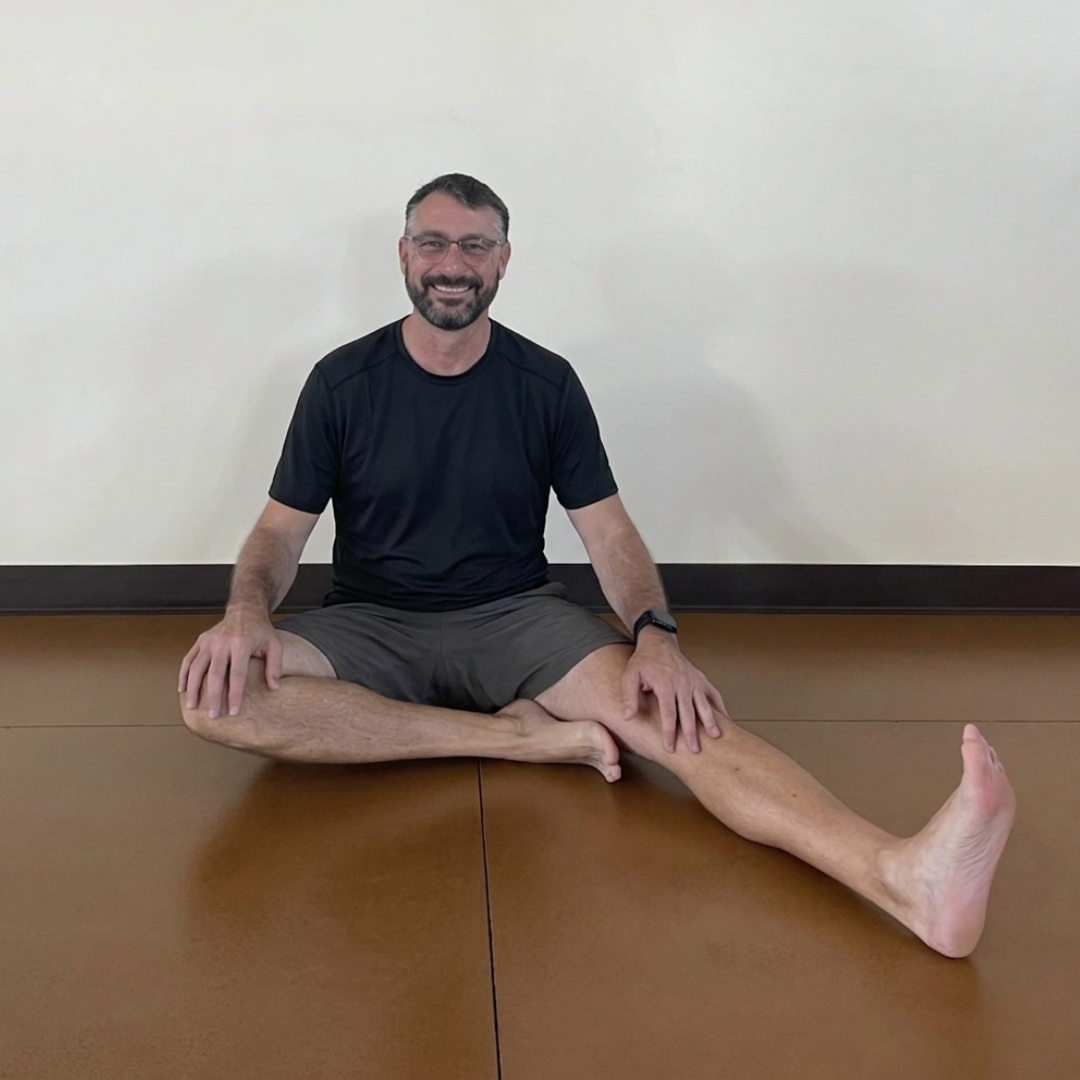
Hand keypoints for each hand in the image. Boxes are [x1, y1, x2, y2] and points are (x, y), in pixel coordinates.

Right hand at [178, 606, 283, 719]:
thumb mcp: (274, 645)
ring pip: (196, 667)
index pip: (237, 674)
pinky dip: (183, 674)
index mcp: (241, 644)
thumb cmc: (260, 631)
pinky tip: (182, 688)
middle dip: (213, 696)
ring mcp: (209, 641)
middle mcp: (222, 642)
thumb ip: (275, 666)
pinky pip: (188, 659)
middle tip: (212, 715)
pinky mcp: (200, 641)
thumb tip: (274, 687)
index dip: (235, 694)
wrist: (245, 611)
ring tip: (191, 706)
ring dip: (193, 688)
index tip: (233, 711)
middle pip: (214, 673)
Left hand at [621, 631, 727, 752]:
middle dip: (691, 733)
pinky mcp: (701, 679)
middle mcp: (682, 683)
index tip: (670, 747)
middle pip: (688, 712)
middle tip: (694, 750)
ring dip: (710, 721)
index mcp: (665, 684)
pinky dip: (721, 707)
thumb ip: (629, 696)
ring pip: (704, 704)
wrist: (658, 643)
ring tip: (715, 737)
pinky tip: (726, 721)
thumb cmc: (643, 661)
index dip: (669, 731)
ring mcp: (693, 681)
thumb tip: (628, 717)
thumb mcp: (630, 676)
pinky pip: (713, 695)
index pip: (668, 712)